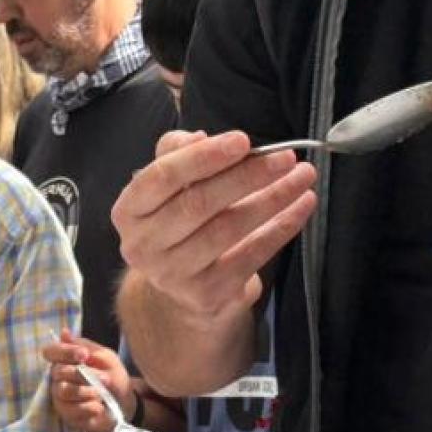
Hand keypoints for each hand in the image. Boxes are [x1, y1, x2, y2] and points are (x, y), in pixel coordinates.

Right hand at [42, 329, 131, 431]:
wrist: (125, 403)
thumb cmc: (112, 376)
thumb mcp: (105, 357)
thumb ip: (85, 346)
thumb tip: (64, 332)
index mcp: (65, 360)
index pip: (51, 351)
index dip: (64, 352)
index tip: (84, 355)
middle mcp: (58, 378)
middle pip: (58, 372)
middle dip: (82, 374)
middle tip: (104, 379)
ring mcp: (60, 397)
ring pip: (64, 391)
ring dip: (87, 391)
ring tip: (102, 394)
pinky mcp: (66, 415)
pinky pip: (72, 410)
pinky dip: (90, 407)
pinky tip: (99, 407)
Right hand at [112, 129, 316, 318]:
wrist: (177, 290)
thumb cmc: (177, 222)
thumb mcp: (168, 186)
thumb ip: (178, 153)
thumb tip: (201, 138)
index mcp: (129, 211)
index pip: (163, 177)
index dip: (204, 157)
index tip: (243, 140)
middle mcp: (143, 245)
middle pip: (198, 203)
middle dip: (247, 176)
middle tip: (285, 157)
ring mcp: (173, 273)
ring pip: (228, 228)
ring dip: (272, 199)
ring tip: (302, 177)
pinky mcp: (206, 293)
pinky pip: (250, 255)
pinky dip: (281, 228)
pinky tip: (302, 206)